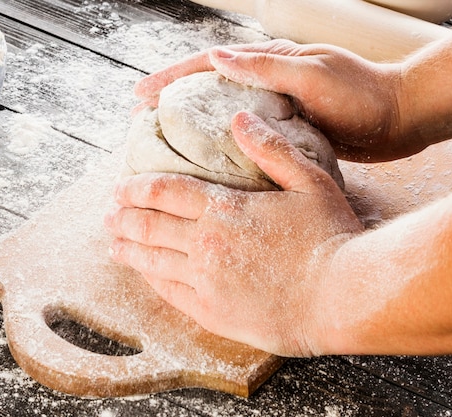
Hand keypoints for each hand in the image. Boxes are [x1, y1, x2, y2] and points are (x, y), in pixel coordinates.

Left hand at [105, 112, 363, 355]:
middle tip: (107, 214)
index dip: (136, 188)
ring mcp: (205, 280)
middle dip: (122, 218)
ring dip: (127, 249)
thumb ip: (270, 149)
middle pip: (149, 225)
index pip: (165, 191)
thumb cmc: (331, 237)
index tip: (119, 187)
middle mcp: (205, 244)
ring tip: (112, 244)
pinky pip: (169, 292)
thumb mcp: (309, 181)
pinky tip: (143, 273)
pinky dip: (150, 279)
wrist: (344, 298)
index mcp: (224, 209)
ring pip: (151, 260)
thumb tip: (239, 118)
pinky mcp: (212, 312)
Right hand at [135, 39, 416, 161]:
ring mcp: (272, 103)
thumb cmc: (361, 95)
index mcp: (268, 61)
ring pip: (219, 109)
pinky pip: (239, 130)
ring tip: (163, 140)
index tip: (140, 94)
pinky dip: (216, 140)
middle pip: (206, 86)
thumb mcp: (313, 77)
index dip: (170, 77)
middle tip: (141, 120)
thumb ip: (267, 68)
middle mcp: (265, 80)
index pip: (207, 64)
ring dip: (189, 121)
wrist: (399, 118)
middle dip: (171, 99)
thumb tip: (217, 57)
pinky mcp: (281, 126)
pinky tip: (205, 158)